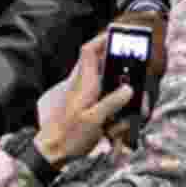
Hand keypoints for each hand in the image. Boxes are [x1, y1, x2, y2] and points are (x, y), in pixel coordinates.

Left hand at [34, 37, 131, 164]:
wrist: (52, 152)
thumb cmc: (69, 136)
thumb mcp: (93, 121)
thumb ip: (111, 103)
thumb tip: (129, 88)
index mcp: (84, 84)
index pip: (88, 52)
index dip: (101, 39)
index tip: (117, 34)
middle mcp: (84, 87)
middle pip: (105, 70)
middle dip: (121, 78)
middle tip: (133, 92)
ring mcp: (86, 98)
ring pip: (109, 90)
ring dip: (119, 104)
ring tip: (117, 126)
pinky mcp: (87, 109)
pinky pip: (106, 106)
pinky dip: (114, 117)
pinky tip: (113, 133)